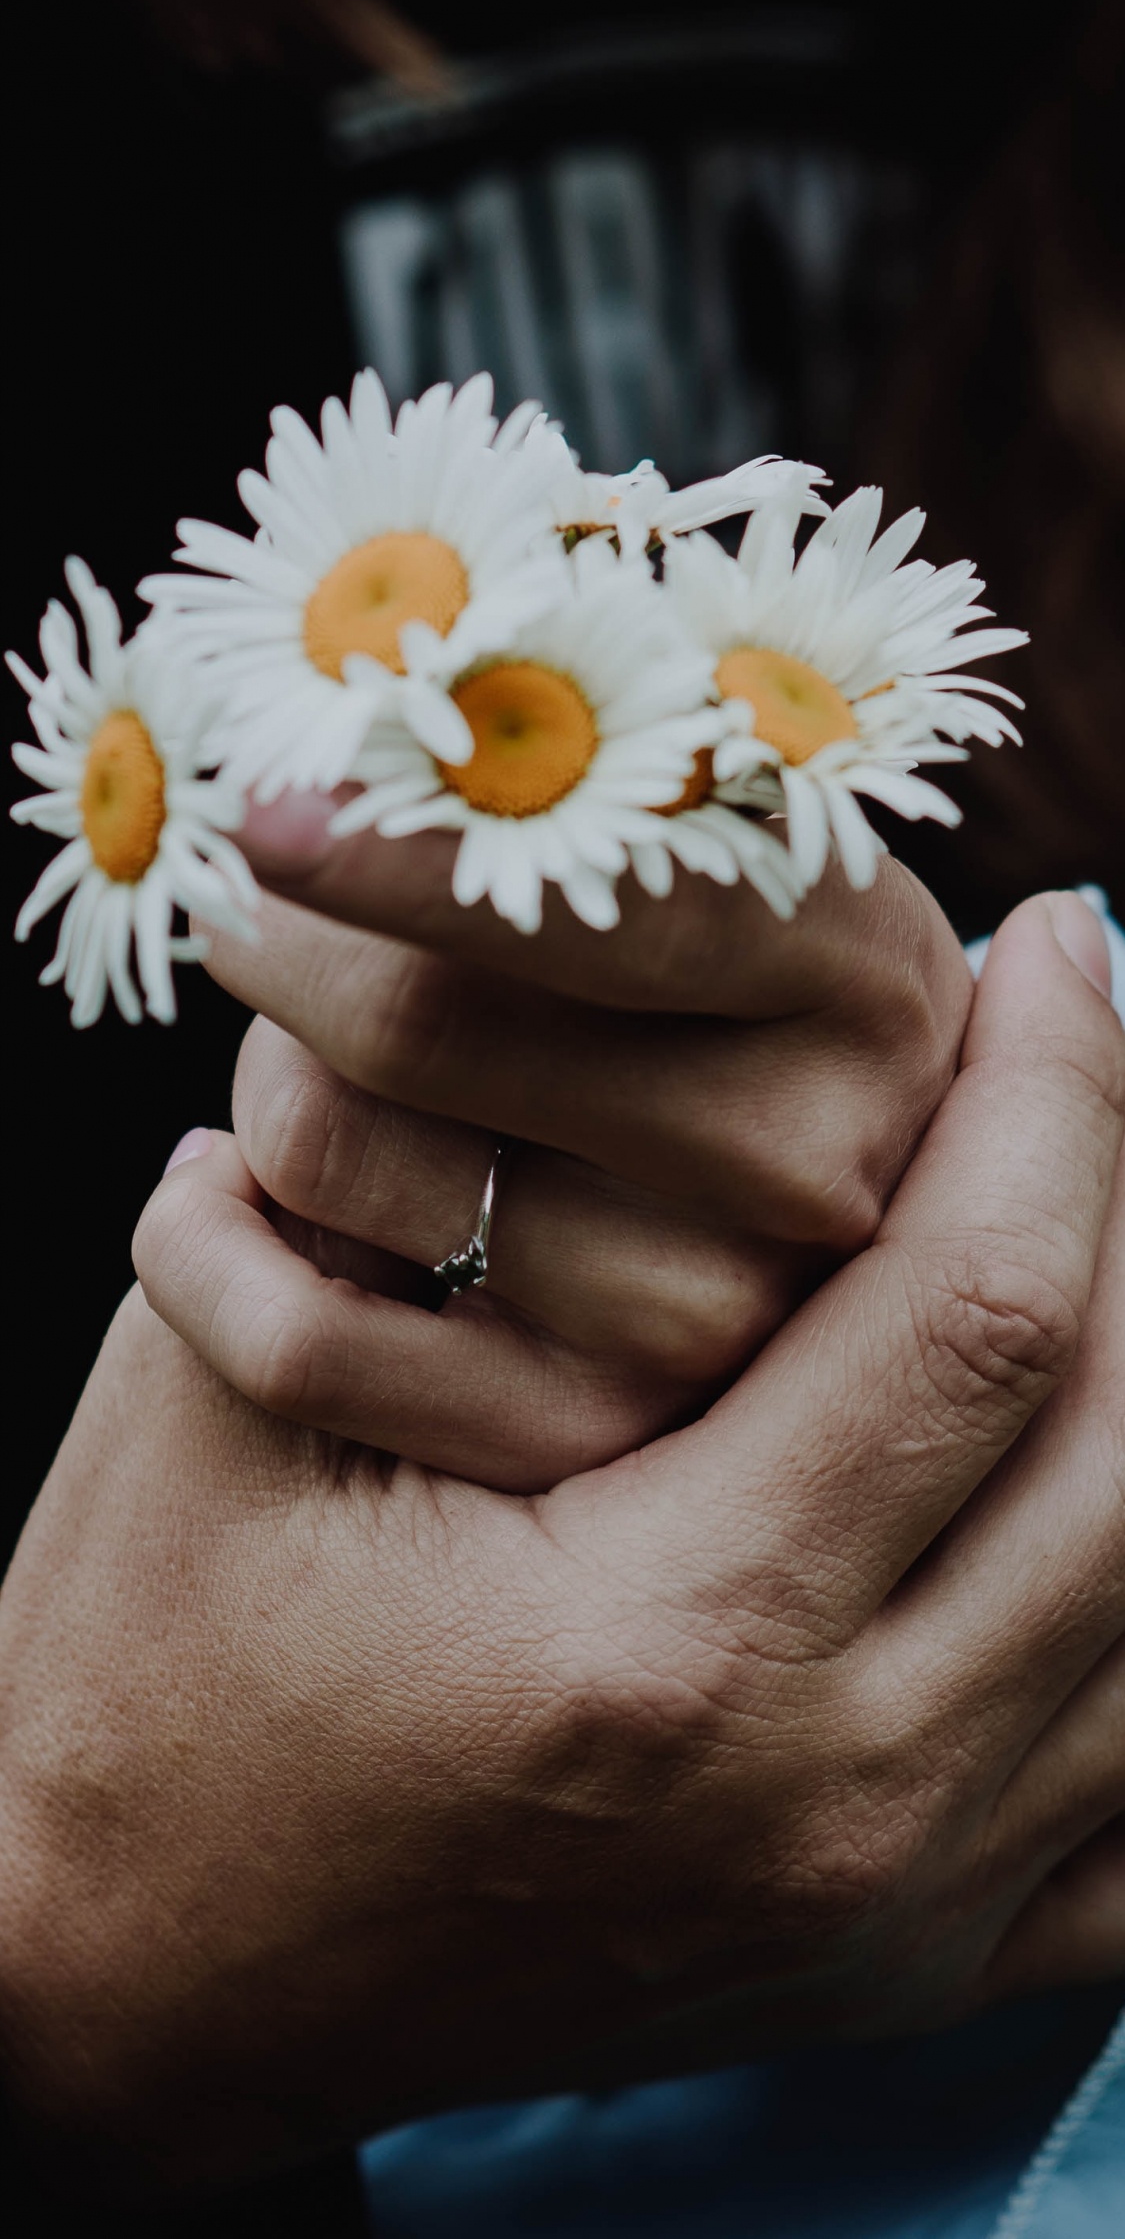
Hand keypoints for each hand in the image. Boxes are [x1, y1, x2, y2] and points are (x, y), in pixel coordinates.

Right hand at [1, 895, 1120, 2190]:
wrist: (126, 1965)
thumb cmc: (154, 1658)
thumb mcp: (250, 1384)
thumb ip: (441, 1184)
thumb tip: (659, 990)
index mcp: (666, 1642)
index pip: (975, 1307)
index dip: (1052, 1091)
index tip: (1052, 944)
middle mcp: (826, 1800)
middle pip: (1124, 1451)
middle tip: (1081, 1062)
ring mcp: (882, 1911)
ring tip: (1080, 1223)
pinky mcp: (890, 1970)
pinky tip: (1082, 1499)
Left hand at [128, 805, 971, 1486]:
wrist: (774, 1157)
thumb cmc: (681, 939)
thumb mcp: (686, 832)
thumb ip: (544, 797)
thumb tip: (307, 786)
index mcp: (858, 966)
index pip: (608, 906)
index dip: (409, 850)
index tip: (252, 808)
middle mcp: (812, 1158)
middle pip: (409, 1023)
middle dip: (276, 940)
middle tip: (253, 904)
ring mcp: (714, 1320)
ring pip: (325, 1150)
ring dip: (263, 1074)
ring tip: (312, 1054)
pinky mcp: (590, 1439)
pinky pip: (292, 1339)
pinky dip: (199, 1242)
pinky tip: (222, 1191)